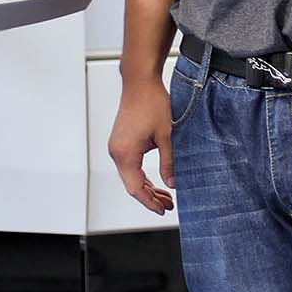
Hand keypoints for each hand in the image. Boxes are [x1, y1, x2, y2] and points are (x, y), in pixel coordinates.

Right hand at [108, 80, 175, 214]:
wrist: (140, 82)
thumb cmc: (152, 103)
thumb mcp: (167, 135)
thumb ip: (169, 162)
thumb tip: (174, 183)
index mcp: (125, 153)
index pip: (135, 188)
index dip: (150, 202)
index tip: (163, 210)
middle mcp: (117, 152)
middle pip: (132, 184)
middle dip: (150, 197)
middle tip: (169, 205)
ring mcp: (117, 147)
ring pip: (131, 176)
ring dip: (147, 187)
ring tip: (166, 196)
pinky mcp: (121, 142)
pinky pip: (130, 165)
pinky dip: (142, 175)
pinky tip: (156, 181)